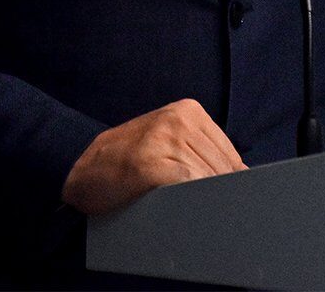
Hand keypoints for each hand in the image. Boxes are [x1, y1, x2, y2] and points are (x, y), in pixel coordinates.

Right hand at [61, 98, 247, 214]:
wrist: (82, 170)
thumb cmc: (128, 161)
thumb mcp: (168, 141)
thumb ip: (200, 151)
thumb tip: (242, 177)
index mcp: (188, 111)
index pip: (230, 153)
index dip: (234, 181)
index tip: (234, 199)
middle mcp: (178, 119)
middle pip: (222, 165)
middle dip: (224, 191)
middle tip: (219, 211)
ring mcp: (163, 139)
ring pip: (208, 176)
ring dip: (210, 198)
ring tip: (201, 213)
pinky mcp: (149, 163)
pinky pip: (188, 184)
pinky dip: (193, 200)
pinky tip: (187, 209)